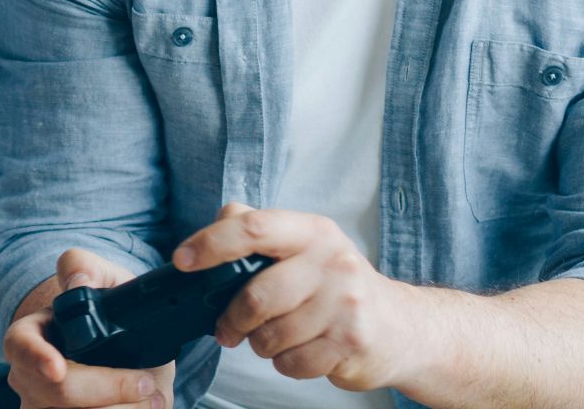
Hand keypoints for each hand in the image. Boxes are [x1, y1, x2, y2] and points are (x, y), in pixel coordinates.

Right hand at [4, 249, 173, 408]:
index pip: (19, 345)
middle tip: (146, 381)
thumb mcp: (104, 280)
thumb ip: (86, 267)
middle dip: (107, 387)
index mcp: (30, 335)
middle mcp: (29, 377)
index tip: (58, 369)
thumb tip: (79, 283)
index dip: (36, 357)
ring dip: (120, 407)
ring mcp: (44, 407)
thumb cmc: (109, 313)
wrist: (128, 350)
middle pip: (57, 391)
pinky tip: (143, 406)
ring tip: (150, 394)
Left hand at [173, 204, 418, 391]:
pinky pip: (292, 363)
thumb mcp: (306, 246)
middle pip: (257, 295)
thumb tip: (220, 219)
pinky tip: (300, 351)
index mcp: (313, 232)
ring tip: (273, 337)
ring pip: (271, 336)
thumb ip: (260, 229)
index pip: (254, 228)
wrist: (401, 327)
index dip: (211, 244)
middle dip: (232, 318)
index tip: (182, 261)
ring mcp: (345, 304)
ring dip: (260, 344)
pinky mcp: (351, 343)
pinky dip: (284, 364)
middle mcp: (332, 262)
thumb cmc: (337, 284)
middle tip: (227, 328)